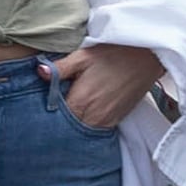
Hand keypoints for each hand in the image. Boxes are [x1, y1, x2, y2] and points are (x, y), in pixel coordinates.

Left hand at [49, 41, 164, 130]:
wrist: (146, 58)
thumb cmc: (114, 54)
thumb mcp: (83, 56)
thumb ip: (59, 68)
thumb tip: (39, 72)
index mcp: (80, 103)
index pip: (54, 118)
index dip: (46, 112)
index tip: (42, 104)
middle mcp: (92, 118)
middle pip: (67, 128)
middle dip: (58, 121)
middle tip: (53, 108)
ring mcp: (105, 122)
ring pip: (81, 130)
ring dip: (73, 123)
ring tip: (69, 108)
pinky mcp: (115, 122)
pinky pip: (95, 129)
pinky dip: (87, 123)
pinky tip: (85, 111)